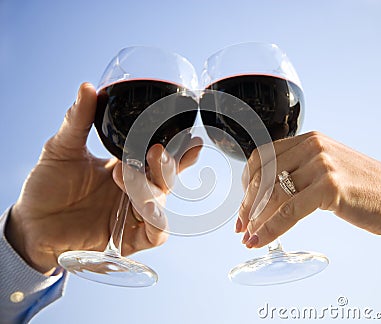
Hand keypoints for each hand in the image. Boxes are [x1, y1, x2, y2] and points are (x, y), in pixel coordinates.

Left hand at [6, 83, 201, 273]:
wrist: (32, 221)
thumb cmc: (49, 184)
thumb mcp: (62, 149)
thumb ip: (77, 121)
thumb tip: (87, 87)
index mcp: (128, 168)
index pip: (161, 158)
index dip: (181, 150)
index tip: (191, 137)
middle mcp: (137, 190)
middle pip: (167, 177)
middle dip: (167, 164)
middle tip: (155, 150)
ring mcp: (135, 214)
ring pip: (162, 201)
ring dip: (152, 187)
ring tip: (125, 173)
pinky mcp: (130, 238)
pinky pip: (157, 233)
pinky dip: (157, 220)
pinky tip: (145, 207)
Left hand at [237, 131, 380, 247]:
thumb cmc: (363, 188)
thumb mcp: (326, 168)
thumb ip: (299, 172)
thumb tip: (265, 195)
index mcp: (308, 140)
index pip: (261, 158)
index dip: (245, 183)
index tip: (243, 204)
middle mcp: (312, 147)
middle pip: (262, 176)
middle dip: (247, 205)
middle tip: (241, 226)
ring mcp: (321, 165)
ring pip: (272, 194)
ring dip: (255, 219)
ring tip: (249, 237)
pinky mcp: (330, 187)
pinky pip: (288, 211)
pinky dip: (270, 228)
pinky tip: (261, 239)